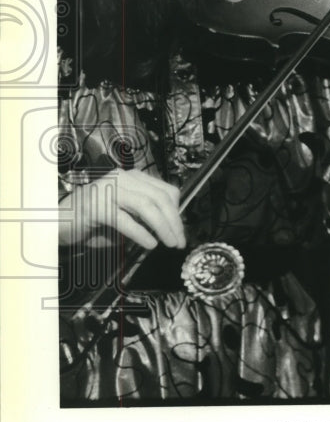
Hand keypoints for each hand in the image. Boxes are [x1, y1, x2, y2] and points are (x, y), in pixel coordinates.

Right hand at [59, 169, 185, 249]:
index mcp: (133, 177)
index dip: (177, 211)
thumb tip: (172, 227)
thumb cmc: (93, 221)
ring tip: (169, 243)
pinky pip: (125, 220)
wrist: (57, 223)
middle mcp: (122, 178)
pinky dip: (141, 233)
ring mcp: (108, 189)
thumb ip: (146, 216)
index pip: (166, 190)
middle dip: (174, 222)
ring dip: (162, 227)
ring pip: (146, 206)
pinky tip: (150, 244)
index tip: (180, 231)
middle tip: (179, 242)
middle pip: (159, 198)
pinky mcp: (96, 206)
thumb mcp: (126, 215)